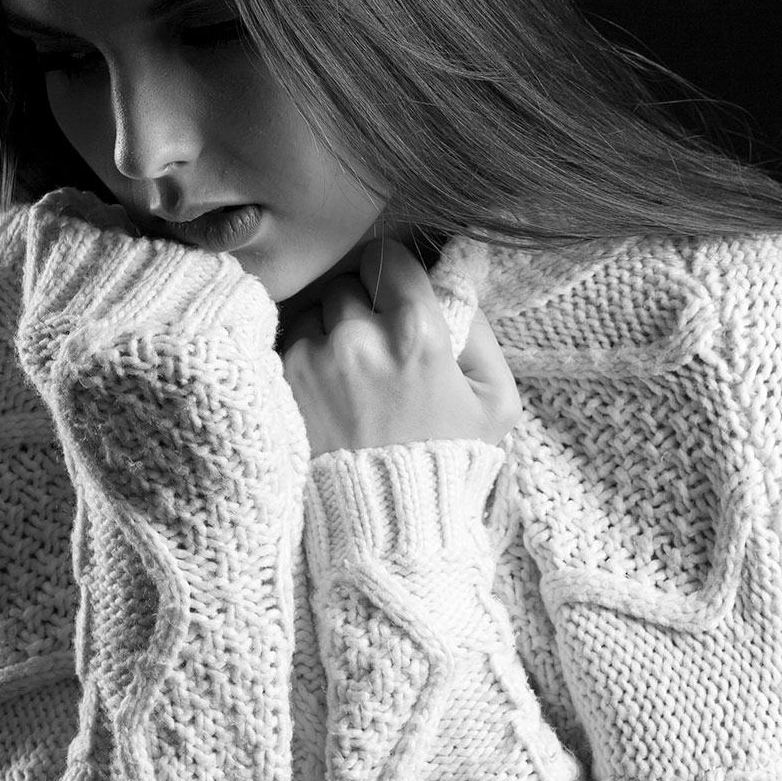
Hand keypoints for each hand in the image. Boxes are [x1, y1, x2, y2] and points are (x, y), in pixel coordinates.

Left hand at [281, 237, 520, 456]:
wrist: (388, 523)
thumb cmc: (448, 460)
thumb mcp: (496, 401)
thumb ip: (480, 333)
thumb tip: (452, 283)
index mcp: (418, 334)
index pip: (388, 258)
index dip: (391, 271)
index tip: (393, 290)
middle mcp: (361, 338)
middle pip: (347, 284)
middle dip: (360, 307)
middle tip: (375, 346)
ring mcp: (316, 359)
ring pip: (315, 313)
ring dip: (330, 333)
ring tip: (350, 377)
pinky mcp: (285, 381)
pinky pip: (291, 344)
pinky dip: (306, 360)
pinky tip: (328, 394)